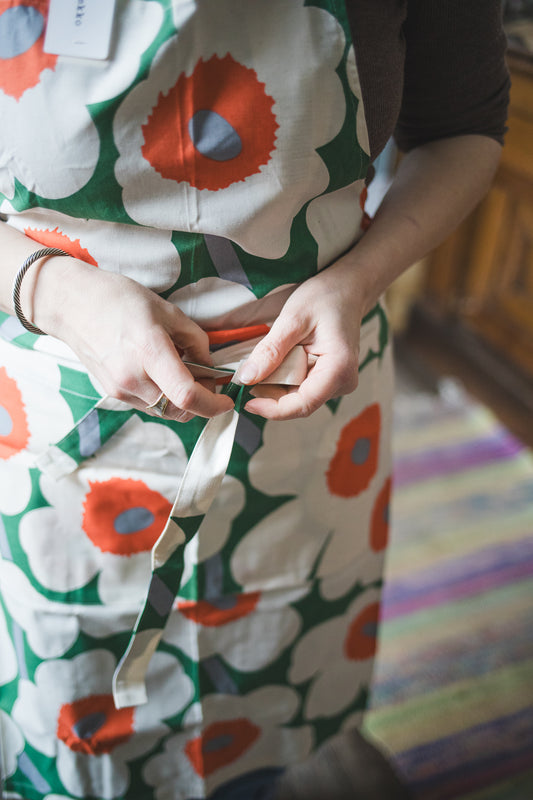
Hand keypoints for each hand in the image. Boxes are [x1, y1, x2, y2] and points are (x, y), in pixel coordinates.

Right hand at [35, 259, 233, 421]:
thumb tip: (211, 366)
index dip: (214, 405)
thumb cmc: (120, 299)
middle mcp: (133, 377)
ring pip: (164, 412)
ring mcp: (120, 388)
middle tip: (207, 380)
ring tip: (183, 373)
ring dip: (182, 402)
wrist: (72, 304)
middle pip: (179, 411)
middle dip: (201, 403)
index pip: (188, 397)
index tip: (227, 401)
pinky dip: (164, 397)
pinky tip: (163, 375)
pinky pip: (148, 406)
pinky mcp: (113, 393)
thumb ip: (196, 341)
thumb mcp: (168, 311)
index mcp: (150, 351)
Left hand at [237, 258, 365, 419]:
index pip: (303, 404)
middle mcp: (342, 383)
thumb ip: (271, 350)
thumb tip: (246, 378)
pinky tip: (279, 357)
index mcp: (339, 370)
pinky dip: (284, 376)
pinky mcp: (329, 379)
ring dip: (276, 383)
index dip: (273, 409)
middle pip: (298, 402)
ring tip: (267, 357)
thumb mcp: (293, 319)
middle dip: (270, 391)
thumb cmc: (325, 297)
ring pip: (297, 396)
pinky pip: (301, 386)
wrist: (347, 288)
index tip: (246, 402)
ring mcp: (337, 383)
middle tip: (248, 370)